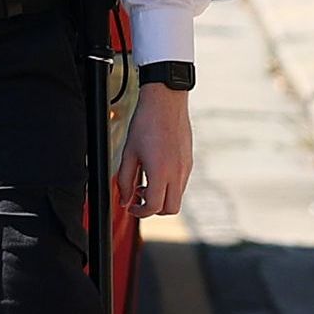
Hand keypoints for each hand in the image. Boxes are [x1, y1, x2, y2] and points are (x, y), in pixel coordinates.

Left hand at [121, 83, 194, 221]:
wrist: (166, 102)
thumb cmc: (145, 123)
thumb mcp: (129, 152)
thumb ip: (124, 179)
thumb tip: (124, 199)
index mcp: (160, 172)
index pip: (154, 207)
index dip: (139, 211)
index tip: (131, 206)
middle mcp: (177, 173)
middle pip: (171, 209)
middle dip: (153, 210)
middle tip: (138, 198)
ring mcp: (186, 168)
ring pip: (177, 197)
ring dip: (162, 197)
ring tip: (145, 182)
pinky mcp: (189, 162)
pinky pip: (181, 183)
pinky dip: (169, 186)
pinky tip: (156, 172)